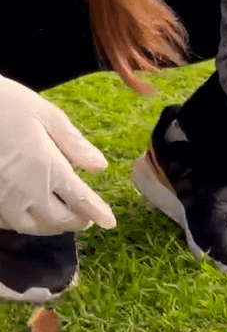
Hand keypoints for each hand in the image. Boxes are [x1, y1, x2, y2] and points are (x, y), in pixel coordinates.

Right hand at [0, 76, 115, 234]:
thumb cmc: (8, 105)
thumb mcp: (48, 115)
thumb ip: (74, 144)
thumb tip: (100, 166)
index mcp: (46, 167)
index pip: (79, 198)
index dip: (97, 212)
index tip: (110, 222)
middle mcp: (24, 190)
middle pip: (57, 218)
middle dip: (76, 221)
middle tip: (88, 218)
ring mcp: (2, 199)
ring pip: (30, 226)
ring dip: (51, 226)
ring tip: (63, 220)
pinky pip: (7, 223)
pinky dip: (24, 224)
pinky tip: (30, 215)